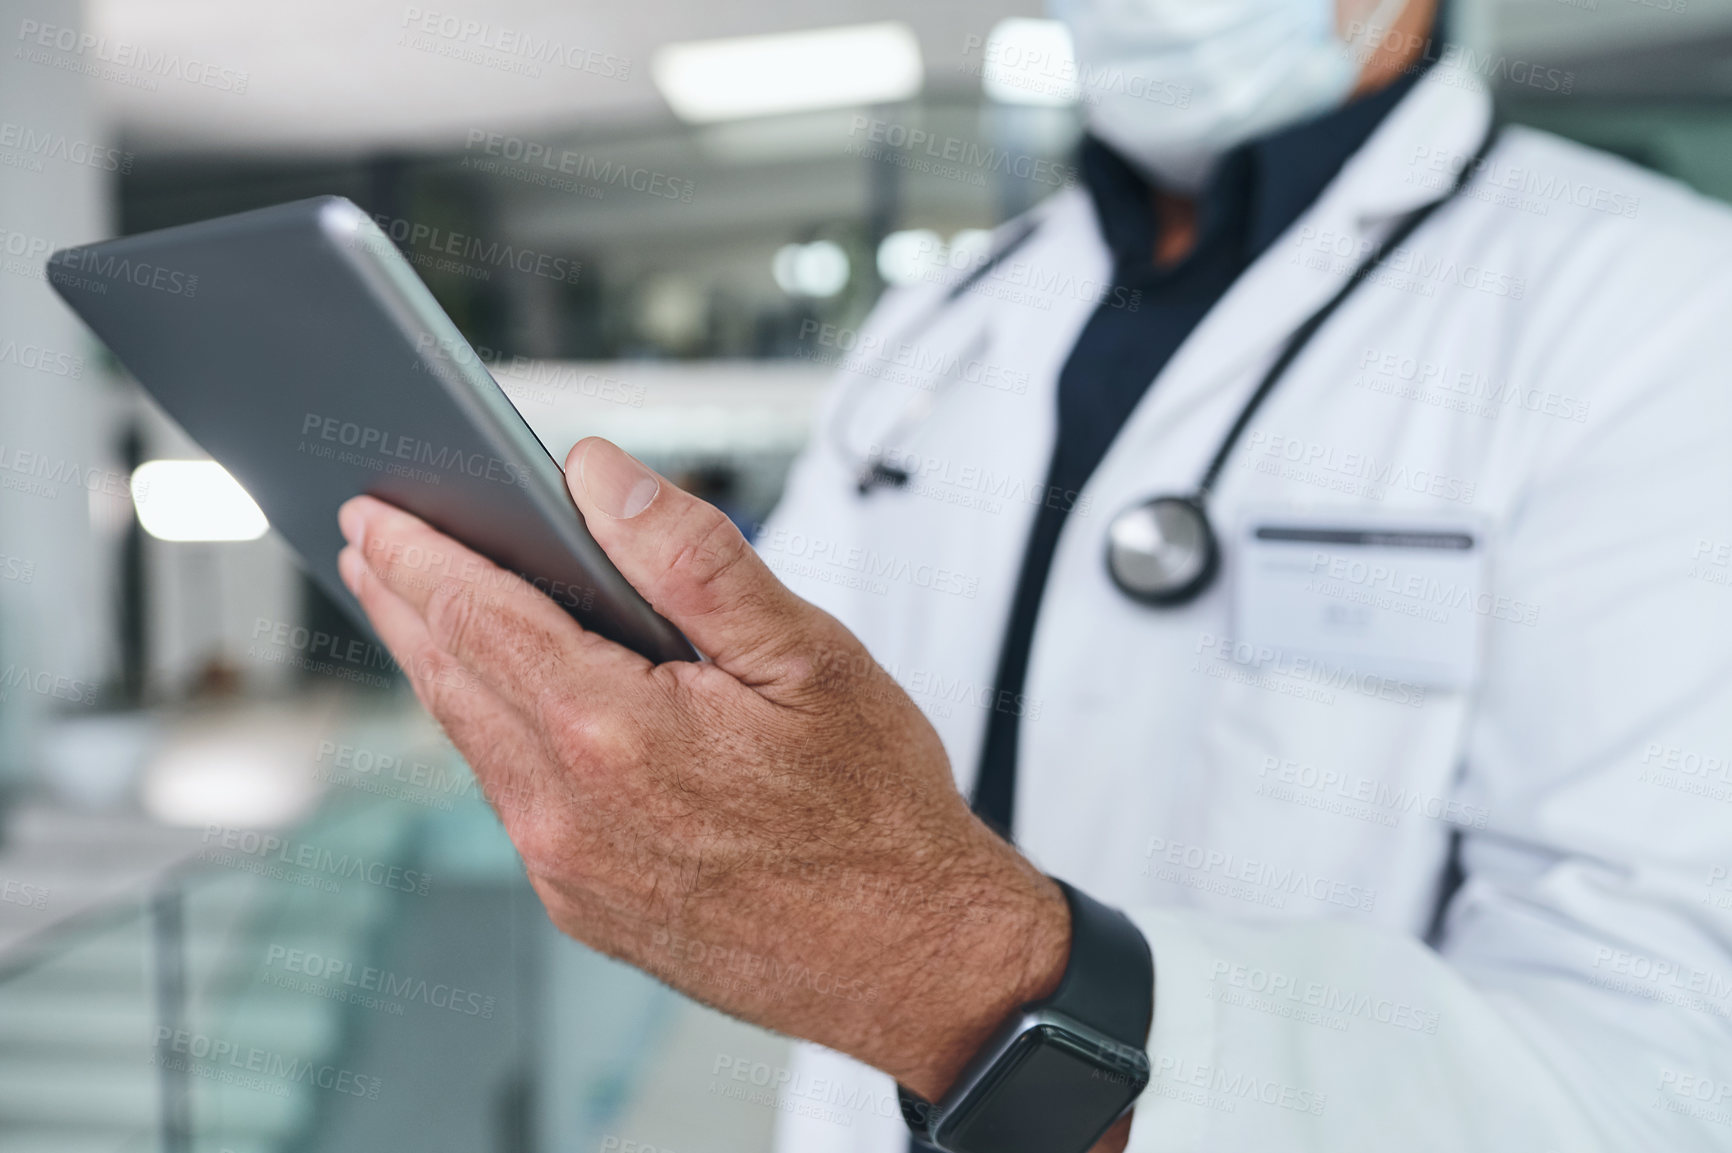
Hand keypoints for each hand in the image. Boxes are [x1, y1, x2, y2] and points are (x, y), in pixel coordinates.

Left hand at [336, 437, 1070, 1101]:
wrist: (914, 961)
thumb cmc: (876, 811)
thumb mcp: (807, 654)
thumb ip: (691, 557)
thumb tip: (598, 477)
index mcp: (614, 733)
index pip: (478, 615)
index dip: (419, 554)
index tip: (376, 512)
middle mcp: (569, 812)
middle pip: (452, 679)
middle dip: (403, 603)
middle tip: (366, 547)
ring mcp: (571, 870)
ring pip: (475, 744)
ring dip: (441, 669)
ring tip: (422, 615)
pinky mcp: (586, 909)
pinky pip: (513, 805)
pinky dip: (492, 739)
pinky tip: (509, 711)